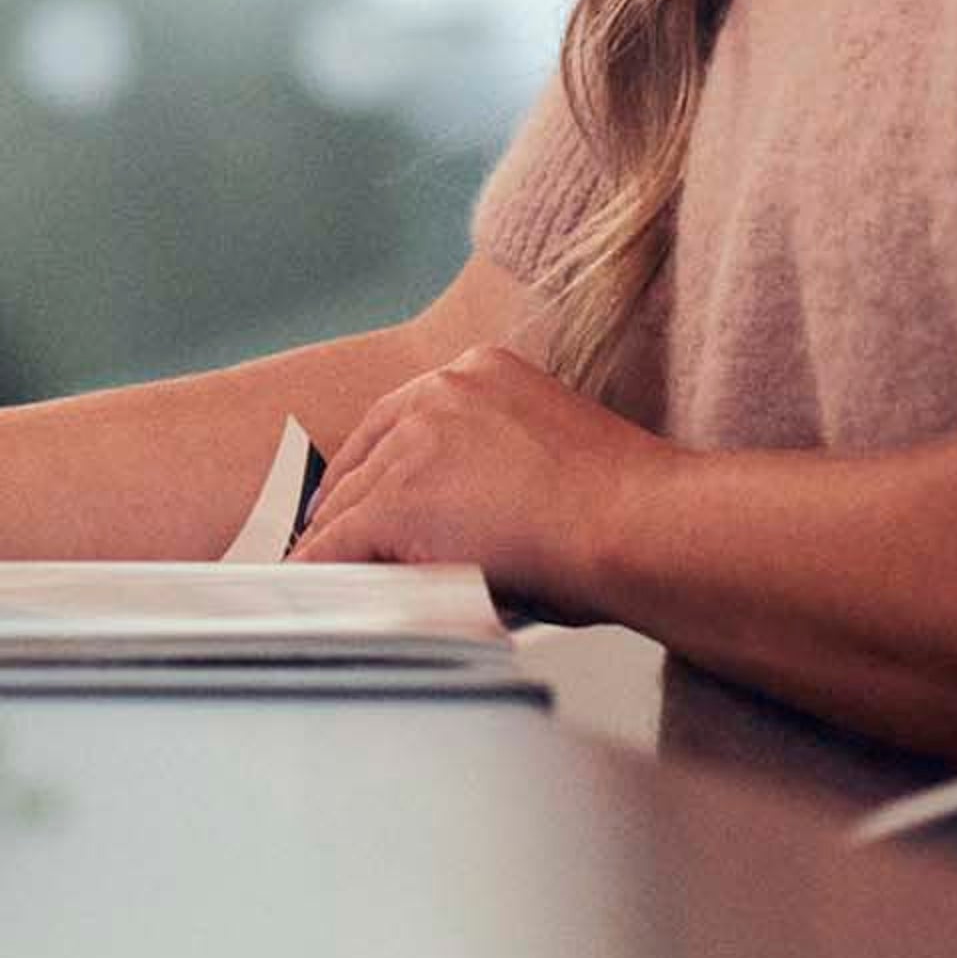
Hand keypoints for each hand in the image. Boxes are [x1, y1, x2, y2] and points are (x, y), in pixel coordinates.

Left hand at [295, 345, 656, 614]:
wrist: (639, 527)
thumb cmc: (624, 510)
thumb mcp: (548, 456)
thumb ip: (495, 466)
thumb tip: (466, 512)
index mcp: (482, 371)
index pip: (400, 416)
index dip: (375, 461)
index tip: (361, 489)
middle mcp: (442, 391)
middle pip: (367, 455)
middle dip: (349, 502)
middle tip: (332, 537)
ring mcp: (415, 442)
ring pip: (349, 500)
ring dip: (335, 540)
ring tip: (325, 572)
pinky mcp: (398, 499)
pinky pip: (340, 541)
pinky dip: (323, 567)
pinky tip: (317, 586)